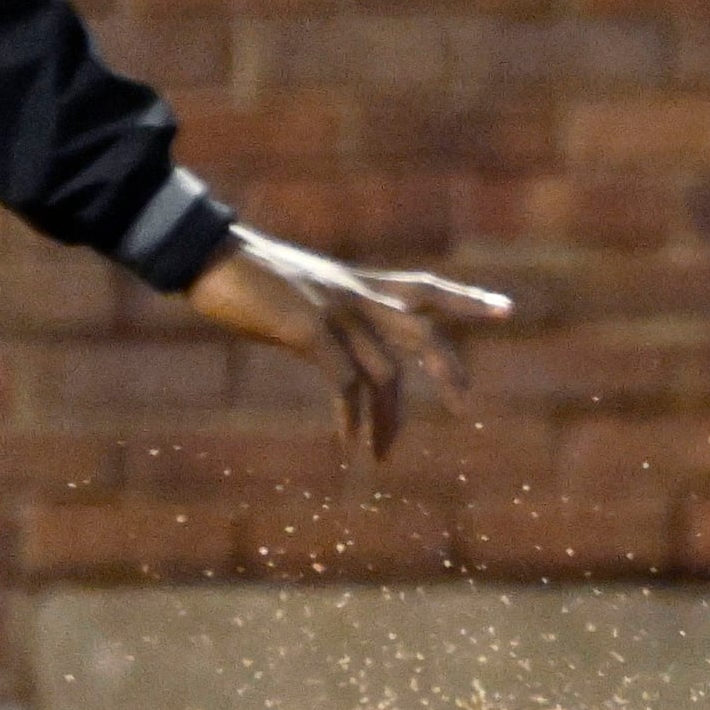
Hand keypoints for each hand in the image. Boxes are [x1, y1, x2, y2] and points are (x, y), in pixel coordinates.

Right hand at [183, 228, 513, 458]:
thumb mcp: (303, 296)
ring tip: (382, 456)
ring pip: (384, 370)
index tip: (507, 309)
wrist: (202, 253)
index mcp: (358, 285)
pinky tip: (349, 445)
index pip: (426, 289)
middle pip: (422, 330)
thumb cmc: (247, 278)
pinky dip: (351, 419)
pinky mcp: (306, 327)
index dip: (467, 300)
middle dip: (447, 369)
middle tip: (464, 405)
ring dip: (386, 420)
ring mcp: (334, 309)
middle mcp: (356, 293)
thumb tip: (345, 356)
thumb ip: (332, 321)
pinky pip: (343, 383)